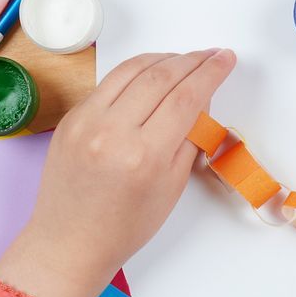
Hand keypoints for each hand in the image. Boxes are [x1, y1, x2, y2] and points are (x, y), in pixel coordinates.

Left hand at [0, 49, 235, 296]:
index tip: (225, 60)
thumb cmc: (126, 225)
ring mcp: (86, 121)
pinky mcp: (70, 118)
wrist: (70, 242)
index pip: (186, 97)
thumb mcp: (172, 186)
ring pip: (132, 70)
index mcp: (144, 156)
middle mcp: (112, 132)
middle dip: (191, 60)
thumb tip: (200, 100)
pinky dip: (135, 72)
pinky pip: (108, 83)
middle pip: (161, 76)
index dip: (210, 73)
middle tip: (211, 54)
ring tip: (184, 60)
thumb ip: (189, 138)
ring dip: (163, 58)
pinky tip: (151, 73)